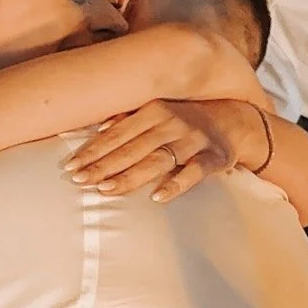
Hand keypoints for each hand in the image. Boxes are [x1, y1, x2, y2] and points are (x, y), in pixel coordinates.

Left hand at [69, 99, 268, 202]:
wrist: (236, 119)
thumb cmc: (187, 116)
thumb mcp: (160, 110)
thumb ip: (131, 119)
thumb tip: (98, 129)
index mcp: (155, 110)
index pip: (118, 133)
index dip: (94, 149)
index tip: (71, 165)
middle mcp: (172, 123)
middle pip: (132, 148)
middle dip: (103, 165)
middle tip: (78, 180)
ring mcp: (193, 140)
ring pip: (157, 160)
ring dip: (130, 175)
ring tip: (105, 190)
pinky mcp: (213, 158)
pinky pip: (193, 172)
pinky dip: (176, 184)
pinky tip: (157, 198)